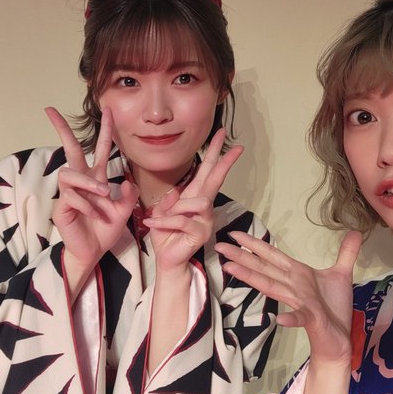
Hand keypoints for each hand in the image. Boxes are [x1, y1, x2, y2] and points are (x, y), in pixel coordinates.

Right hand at [45, 107, 138, 285]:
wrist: (93, 251)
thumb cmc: (105, 229)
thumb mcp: (124, 210)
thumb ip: (129, 195)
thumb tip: (126, 180)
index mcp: (96, 178)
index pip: (100, 149)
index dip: (105, 130)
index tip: (106, 109)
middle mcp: (81, 182)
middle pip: (69, 149)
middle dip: (61, 129)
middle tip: (50, 110)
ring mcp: (69, 193)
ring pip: (70, 174)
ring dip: (88, 183)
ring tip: (103, 195)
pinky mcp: (62, 207)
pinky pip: (71, 197)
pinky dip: (85, 205)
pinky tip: (92, 214)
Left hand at [143, 128, 242, 274]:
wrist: (166, 259)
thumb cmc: (165, 235)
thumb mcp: (161, 212)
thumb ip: (168, 200)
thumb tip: (175, 193)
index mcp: (194, 196)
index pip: (207, 170)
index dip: (214, 152)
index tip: (222, 134)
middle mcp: (204, 206)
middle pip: (216, 179)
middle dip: (225, 162)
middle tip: (238, 147)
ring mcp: (206, 220)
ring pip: (197, 201)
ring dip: (176, 209)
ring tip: (161, 218)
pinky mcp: (201, 233)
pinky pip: (182, 220)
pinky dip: (165, 221)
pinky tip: (153, 224)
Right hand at [215, 230, 360, 366]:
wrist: (340, 339)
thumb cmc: (334, 309)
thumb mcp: (342, 275)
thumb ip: (346, 253)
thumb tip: (356, 231)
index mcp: (298, 274)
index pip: (272, 255)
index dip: (254, 244)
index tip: (235, 234)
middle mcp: (293, 286)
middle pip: (263, 268)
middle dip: (241, 256)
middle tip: (219, 245)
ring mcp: (299, 303)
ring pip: (272, 287)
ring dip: (251, 278)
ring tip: (231, 268)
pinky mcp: (311, 319)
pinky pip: (299, 318)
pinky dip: (289, 318)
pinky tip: (278, 319)